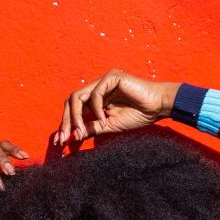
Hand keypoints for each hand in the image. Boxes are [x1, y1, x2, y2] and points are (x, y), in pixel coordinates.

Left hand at [52, 70, 179, 146]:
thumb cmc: (138, 115)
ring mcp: (103, 81)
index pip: (74, 109)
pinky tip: (104, 119)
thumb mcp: (110, 125)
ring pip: (78, 96)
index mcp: (96, 99)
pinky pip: (95, 94)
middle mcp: (97, 88)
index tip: (61, 142)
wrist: (158, 107)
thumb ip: (92, 128)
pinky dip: (96, 109)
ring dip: (76, 116)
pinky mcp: (111, 77)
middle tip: (64, 138)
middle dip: (66, 120)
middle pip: (71, 101)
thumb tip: (73, 135)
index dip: (66, 124)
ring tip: (80, 131)